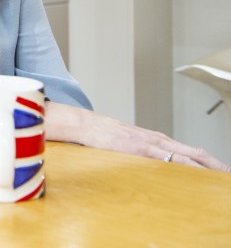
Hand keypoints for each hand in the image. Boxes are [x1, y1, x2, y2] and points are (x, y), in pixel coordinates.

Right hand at [45, 101, 230, 170]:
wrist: (85, 125)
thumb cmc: (104, 136)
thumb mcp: (128, 145)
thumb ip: (143, 153)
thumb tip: (154, 167)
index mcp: (157, 140)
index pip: (191, 151)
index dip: (210, 162)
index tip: (222, 173)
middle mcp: (159, 139)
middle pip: (197, 153)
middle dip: (215, 166)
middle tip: (229, 176)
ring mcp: (151, 142)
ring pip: (188, 155)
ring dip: (207, 167)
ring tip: (222, 177)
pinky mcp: (141, 147)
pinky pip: (168, 158)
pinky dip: (186, 165)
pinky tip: (196, 172)